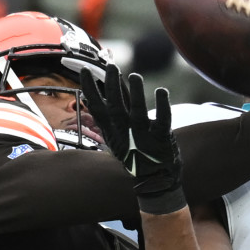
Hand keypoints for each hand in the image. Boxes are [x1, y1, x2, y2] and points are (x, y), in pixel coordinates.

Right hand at [81, 65, 184, 214]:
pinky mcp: (162, 139)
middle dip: (112, 86)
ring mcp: (144, 137)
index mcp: (113, 132)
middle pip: (116, 108)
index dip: (91, 89)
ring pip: (138, 113)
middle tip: (111, 66)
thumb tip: (98, 94)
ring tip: (134, 76)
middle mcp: (126, 133)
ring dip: (136, 94)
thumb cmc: (136, 155)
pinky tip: (161, 90)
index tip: (86, 70)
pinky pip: (162, 120)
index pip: (98, 108)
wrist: (155, 183)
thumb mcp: (118, 137)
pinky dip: (162, 106)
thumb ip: (112, 114)